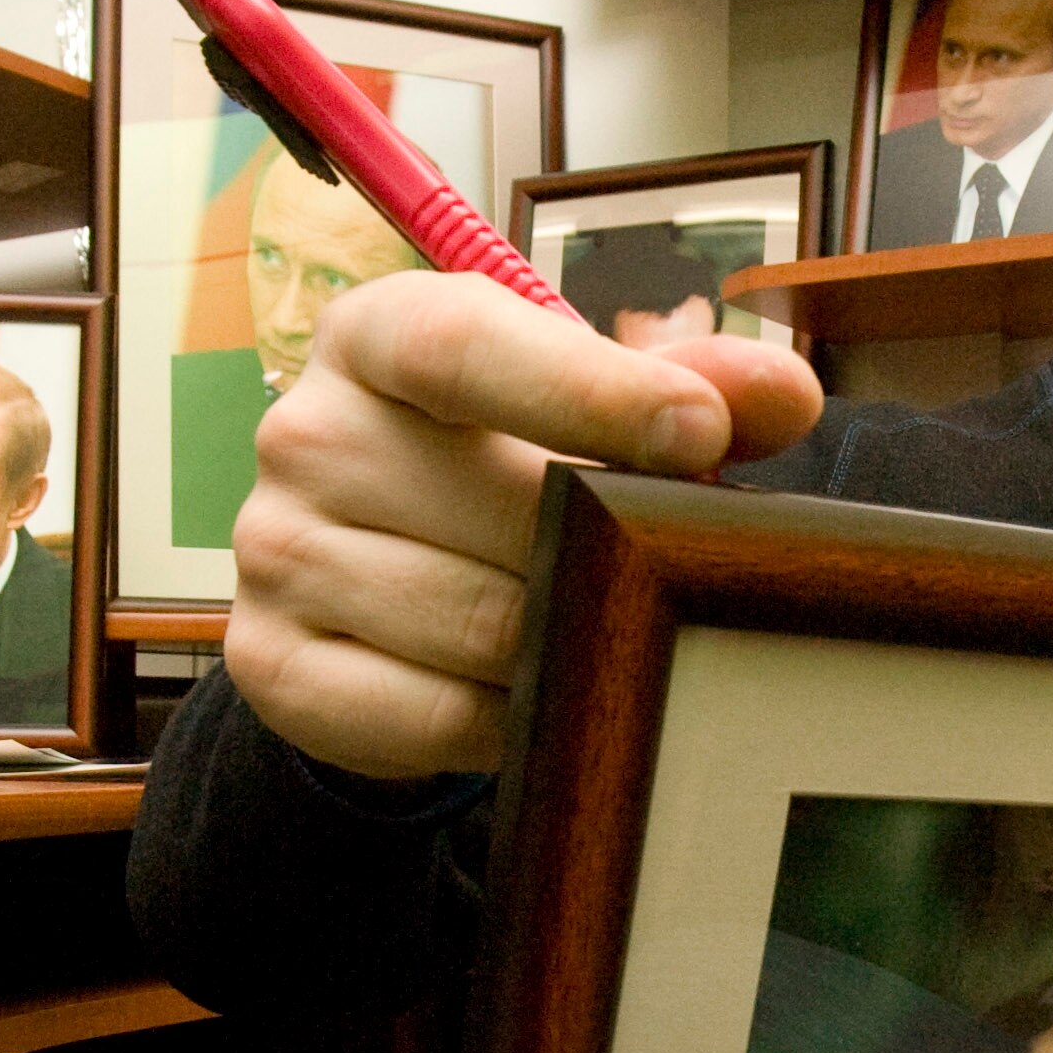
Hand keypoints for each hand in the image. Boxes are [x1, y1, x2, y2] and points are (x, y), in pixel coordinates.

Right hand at [226, 273, 823, 779]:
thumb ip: (691, 386)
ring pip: (473, 624)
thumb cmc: (499, 462)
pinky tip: (536, 693)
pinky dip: (506, 718)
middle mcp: (304, 431)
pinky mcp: (270, 663)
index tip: (701, 433)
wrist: (370, 575)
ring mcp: (272, 550)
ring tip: (597, 630)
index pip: (466, 347)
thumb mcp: (587, 404)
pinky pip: (431, 715)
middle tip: (661, 572)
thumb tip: (782, 395)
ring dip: (564, 640)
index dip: (590, 390)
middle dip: (606, 550)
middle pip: (497, 508)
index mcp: (376, 334)